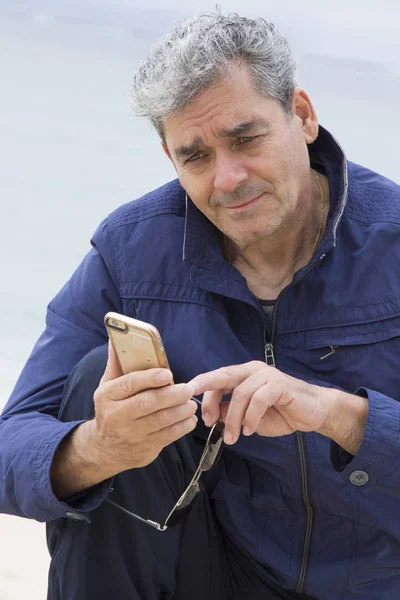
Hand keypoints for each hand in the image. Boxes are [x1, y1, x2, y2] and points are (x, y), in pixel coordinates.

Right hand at [89, 342, 197, 470]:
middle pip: (148, 403)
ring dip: (181, 410)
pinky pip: (169, 436)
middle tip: (188, 389)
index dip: (150, 378)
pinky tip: (189, 418)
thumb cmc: (111, 409)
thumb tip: (117, 339)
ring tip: (190, 403)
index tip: (168, 374)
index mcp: (107, 396)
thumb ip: (117, 363)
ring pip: (162, 420)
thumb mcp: (108, 386)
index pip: (129, 384)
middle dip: (172, 395)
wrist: (104, 448)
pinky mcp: (144, 449)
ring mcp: (131, 434)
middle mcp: (116, 416)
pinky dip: (183, 426)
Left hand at [186, 361, 330, 444]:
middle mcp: (254, 370)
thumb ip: (232, 412)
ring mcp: (267, 375)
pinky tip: (249, 430)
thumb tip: (213, 414)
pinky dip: (250, 417)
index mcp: (245, 374)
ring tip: (232, 437)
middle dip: (207, 390)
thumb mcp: (250, 417)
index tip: (195, 410)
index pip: (219, 377)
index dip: (205, 390)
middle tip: (201, 413)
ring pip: (240, 393)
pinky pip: (259, 400)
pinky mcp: (280, 385)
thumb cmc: (282, 412)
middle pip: (224, 376)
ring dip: (232, 418)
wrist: (314, 412)